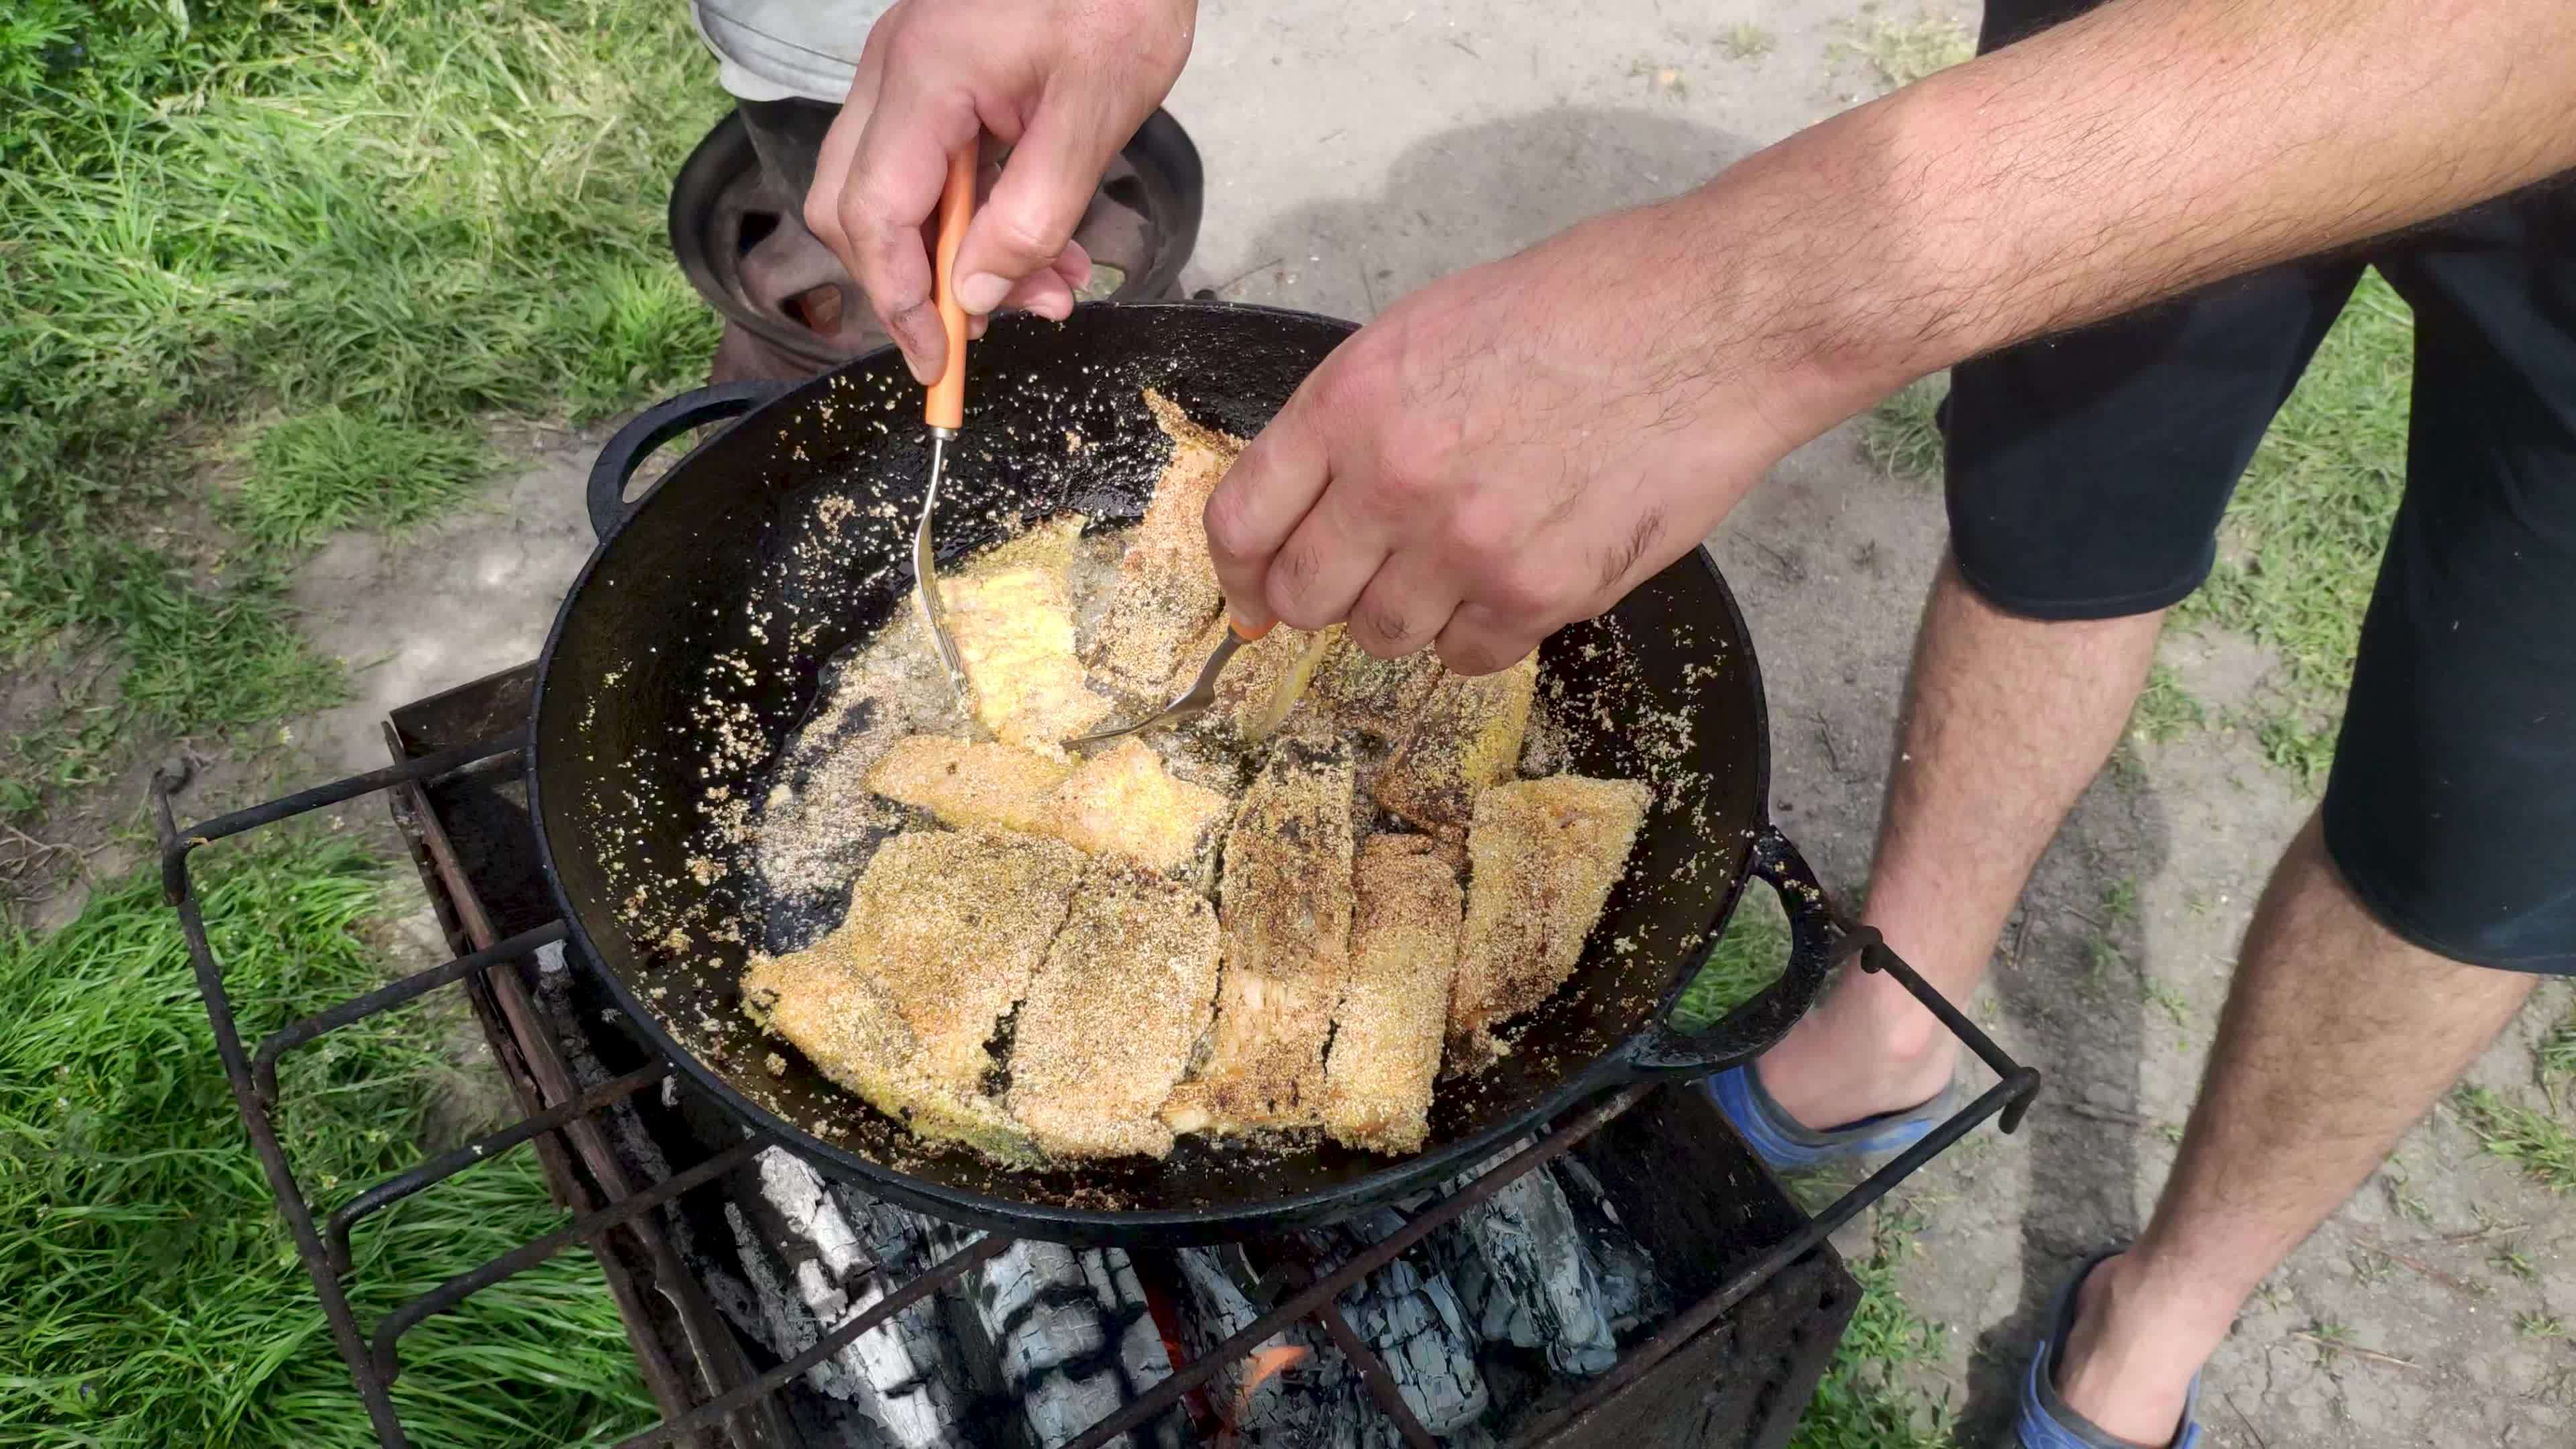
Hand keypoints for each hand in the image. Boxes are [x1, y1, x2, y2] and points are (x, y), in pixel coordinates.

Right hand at [804, 0, 1195, 383]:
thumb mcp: (1097, 114)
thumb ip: (1033, 215)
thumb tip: (974, 295)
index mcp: (925, 77)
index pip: (874, 217)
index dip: (899, 303)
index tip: (937, 364)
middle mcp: (894, 70)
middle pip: (854, 207)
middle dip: (918, 282)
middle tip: (998, 324)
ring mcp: (907, 66)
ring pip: (890, 189)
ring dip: (958, 253)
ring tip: (1051, 284)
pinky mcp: (936, 70)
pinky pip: (928, 160)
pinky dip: (974, 212)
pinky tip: (1044, 239)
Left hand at [1204, 202, 1860, 674]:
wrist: (1713, 321)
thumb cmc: (1585, 305)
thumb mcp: (1431, 328)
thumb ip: (1357, 418)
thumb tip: (1308, 500)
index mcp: (1351, 402)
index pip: (1241, 520)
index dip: (1238, 570)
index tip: (1252, 591)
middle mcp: (1393, 481)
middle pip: (1302, 598)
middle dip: (1322, 597)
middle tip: (1366, 576)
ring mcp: (1465, 546)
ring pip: (1382, 636)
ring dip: (1407, 612)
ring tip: (1463, 556)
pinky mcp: (1540, 593)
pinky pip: (1468, 656)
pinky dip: (1481, 631)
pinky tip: (1518, 573)